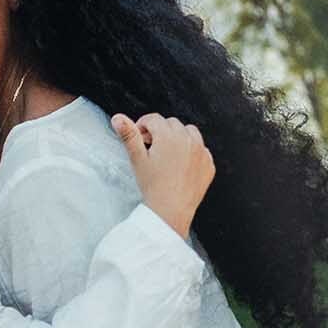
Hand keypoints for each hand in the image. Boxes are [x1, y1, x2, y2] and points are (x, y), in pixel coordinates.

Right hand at [113, 112, 215, 237]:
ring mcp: (201, 151)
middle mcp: (188, 140)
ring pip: (189, 132)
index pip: (154, 119)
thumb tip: (118, 118)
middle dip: (160, 131)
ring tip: (167, 153)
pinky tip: (181, 164)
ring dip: (178, 137)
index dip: (143, 125)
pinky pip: (201, 149)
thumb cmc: (153, 186)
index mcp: (169, 136)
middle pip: (172, 123)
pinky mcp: (209, 163)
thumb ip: (129, 135)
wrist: (171, 210)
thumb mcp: (137, 159)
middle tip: (150, 146)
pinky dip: (192, 151)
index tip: (140, 137)